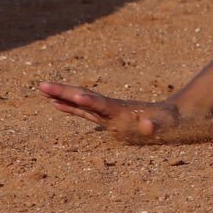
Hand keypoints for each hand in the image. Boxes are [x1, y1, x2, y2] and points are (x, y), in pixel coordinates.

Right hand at [39, 81, 183, 136]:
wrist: (170, 115)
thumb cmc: (167, 123)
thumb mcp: (165, 126)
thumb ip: (156, 127)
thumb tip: (148, 126)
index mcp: (122, 111)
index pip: (102, 105)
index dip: (88, 102)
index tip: (74, 96)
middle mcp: (110, 108)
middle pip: (84, 97)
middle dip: (64, 92)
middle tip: (42, 85)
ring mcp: (106, 111)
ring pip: (80, 101)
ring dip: (62, 96)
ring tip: (42, 89)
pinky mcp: (106, 116)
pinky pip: (83, 111)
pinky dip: (69, 107)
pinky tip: (55, 104)